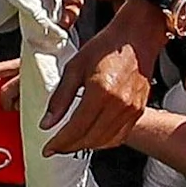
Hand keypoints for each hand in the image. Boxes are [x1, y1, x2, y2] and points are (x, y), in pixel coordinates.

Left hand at [43, 2, 160, 151]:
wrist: (136, 38)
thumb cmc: (106, 47)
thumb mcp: (74, 67)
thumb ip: (60, 98)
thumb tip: (47, 123)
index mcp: (101, 92)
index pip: (76, 128)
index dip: (60, 142)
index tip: (47, 148)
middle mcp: (119, 105)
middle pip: (90, 138)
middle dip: (70, 146)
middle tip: (55, 147)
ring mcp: (132, 110)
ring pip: (105, 141)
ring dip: (86, 146)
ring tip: (71, 143)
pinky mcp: (138, 111)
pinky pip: (120, 136)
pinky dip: (103, 142)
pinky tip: (92, 137)